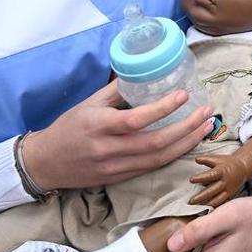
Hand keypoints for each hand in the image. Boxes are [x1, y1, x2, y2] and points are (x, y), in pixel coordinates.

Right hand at [22, 81, 212, 191]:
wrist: (45, 163)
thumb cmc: (67, 128)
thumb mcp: (88, 104)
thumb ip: (116, 91)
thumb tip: (143, 73)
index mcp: (98, 126)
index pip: (135, 120)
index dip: (162, 109)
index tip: (183, 96)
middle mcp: (107, 149)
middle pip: (155, 143)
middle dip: (186, 128)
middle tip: (206, 113)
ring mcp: (114, 167)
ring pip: (158, 159)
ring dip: (186, 144)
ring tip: (205, 128)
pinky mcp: (118, 179)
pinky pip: (151, 168)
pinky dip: (172, 156)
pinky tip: (187, 144)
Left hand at [187, 155, 245, 208]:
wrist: (243, 169)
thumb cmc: (227, 163)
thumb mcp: (218, 159)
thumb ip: (206, 159)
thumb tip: (196, 159)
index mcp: (222, 171)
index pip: (211, 175)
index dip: (201, 178)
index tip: (191, 179)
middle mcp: (225, 182)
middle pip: (212, 190)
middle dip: (201, 196)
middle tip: (191, 201)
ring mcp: (228, 190)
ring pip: (217, 199)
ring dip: (207, 204)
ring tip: (196, 208)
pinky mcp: (230, 196)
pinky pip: (222, 203)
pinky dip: (215, 208)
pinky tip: (207, 212)